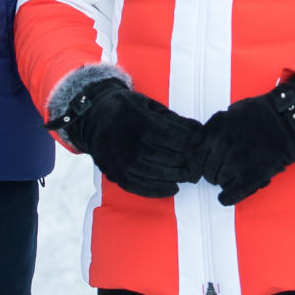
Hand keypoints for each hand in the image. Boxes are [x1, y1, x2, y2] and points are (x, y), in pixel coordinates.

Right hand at [47, 78, 202, 197]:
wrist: (92, 116)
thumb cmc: (125, 107)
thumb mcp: (146, 104)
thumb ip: (170, 118)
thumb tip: (195, 132)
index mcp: (137, 120)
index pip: (171, 135)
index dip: (190, 142)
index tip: (202, 145)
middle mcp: (128, 142)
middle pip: (165, 156)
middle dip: (187, 161)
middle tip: (201, 165)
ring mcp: (120, 160)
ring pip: (155, 174)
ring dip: (177, 176)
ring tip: (191, 176)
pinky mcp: (115, 173)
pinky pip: (139, 187)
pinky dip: (159, 190)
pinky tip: (173, 187)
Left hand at [194, 75, 294, 205]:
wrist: (285, 123)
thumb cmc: (258, 115)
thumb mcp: (229, 114)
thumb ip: (213, 129)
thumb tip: (201, 144)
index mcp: (214, 129)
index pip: (193, 153)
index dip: (195, 163)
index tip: (197, 168)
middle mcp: (222, 145)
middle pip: (206, 170)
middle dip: (211, 172)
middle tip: (219, 171)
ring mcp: (236, 161)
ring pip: (218, 181)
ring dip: (222, 181)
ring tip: (232, 176)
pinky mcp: (251, 176)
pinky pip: (231, 194)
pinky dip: (226, 198)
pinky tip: (225, 197)